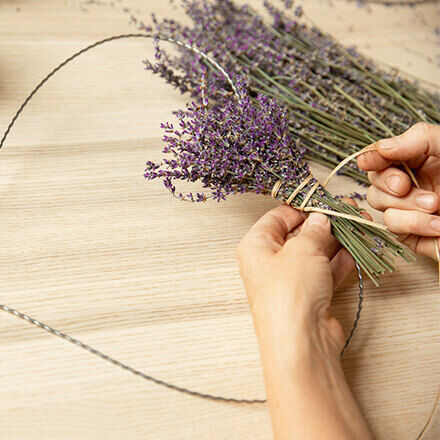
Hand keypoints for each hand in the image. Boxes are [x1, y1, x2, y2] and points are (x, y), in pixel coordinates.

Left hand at [237, 206, 371, 439]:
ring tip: (360, 224)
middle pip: (298, 234)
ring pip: (315, 252)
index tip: (323, 200)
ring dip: (337, 240)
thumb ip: (314, 230)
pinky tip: (356, 248)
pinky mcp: (308, 295)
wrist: (300, 341)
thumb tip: (321, 219)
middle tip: (349, 211)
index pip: (277, 217)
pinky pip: (325, 271)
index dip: (301, 207)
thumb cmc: (290, 289)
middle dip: (324, 223)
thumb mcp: (302, 249)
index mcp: (256, 246)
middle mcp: (269, 262)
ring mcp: (290, 280)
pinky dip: (340, 260)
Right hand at [357, 122, 439, 259]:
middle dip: (388, 184)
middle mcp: (407, 185)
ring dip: (406, 206)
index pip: (380, 158)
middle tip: (405, 185)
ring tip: (436, 205)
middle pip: (374, 183)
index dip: (370, 158)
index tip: (368, 161)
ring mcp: (406, 210)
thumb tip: (380, 148)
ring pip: (380, 206)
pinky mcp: (409, 233)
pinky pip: (394, 227)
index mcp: (414, 161)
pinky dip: (415, 224)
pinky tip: (438, 224)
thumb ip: (415, 140)